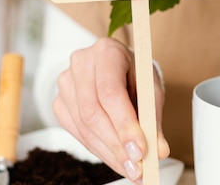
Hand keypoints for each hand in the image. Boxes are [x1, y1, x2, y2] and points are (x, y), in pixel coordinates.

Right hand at [53, 37, 169, 183]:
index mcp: (107, 52)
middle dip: (116, 145)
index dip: (124, 124)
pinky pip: (77, 132)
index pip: (110, 92)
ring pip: (84, 126)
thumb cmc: (135, 74)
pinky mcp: (60, 102)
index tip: (139, 150)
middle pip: (93, 112)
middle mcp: (81, 64)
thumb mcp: (151, 89)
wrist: (117, 67)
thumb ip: (154, 118)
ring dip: (109, 153)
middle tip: (136, 167)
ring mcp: (66, 83)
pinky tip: (116, 159)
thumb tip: (159, 151)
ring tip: (131, 168)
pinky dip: (99, 150)